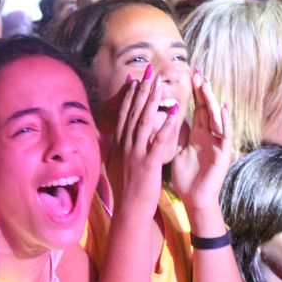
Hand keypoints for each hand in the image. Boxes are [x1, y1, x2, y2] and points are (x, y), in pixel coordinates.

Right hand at [107, 66, 180, 211]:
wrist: (129, 209)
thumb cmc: (125, 188)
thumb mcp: (114, 164)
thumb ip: (114, 147)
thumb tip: (108, 134)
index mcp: (119, 144)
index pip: (124, 114)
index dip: (130, 95)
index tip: (135, 79)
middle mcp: (125, 145)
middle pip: (133, 112)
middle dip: (141, 90)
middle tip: (149, 72)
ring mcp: (136, 153)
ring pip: (144, 121)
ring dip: (152, 101)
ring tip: (159, 83)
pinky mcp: (148, 163)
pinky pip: (159, 141)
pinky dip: (166, 125)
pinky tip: (174, 111)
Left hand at [170, 69, 232, 211]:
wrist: (194, 197)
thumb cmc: (186, 175)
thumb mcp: (176, 149)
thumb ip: (173, 133)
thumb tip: (161, 116)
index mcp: (197, 133)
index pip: (196, 107)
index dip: (193, 92)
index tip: (188, 74)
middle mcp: (209, 135)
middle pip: (206, 108)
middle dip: (202, 90)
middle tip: (197, 71)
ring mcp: (217, 142)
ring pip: (216, 117)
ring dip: (212, 101)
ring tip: (206, 85)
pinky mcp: (224, 154)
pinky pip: (225, 135)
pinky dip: (225, 122)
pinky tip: (223, 109)